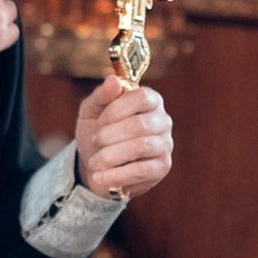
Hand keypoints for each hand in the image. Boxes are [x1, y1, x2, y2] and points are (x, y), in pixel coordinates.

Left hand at [75, 76, 172, 200]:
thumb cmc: (97, 131)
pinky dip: (116, 174)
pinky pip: (141, 171)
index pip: (143, 97)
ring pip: (141, 147)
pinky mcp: (162, 167)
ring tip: (94, 162)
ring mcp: (165, 145)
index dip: (118, 109)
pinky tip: (99, 177)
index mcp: (149, 100)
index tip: (100, 121)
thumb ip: (101, 95)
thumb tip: (114, 80)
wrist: (96, 164)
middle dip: (110, 135)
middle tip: (96, 141)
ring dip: (111, 156)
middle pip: (140, 125)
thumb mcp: (92, 110)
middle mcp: (163, 120)